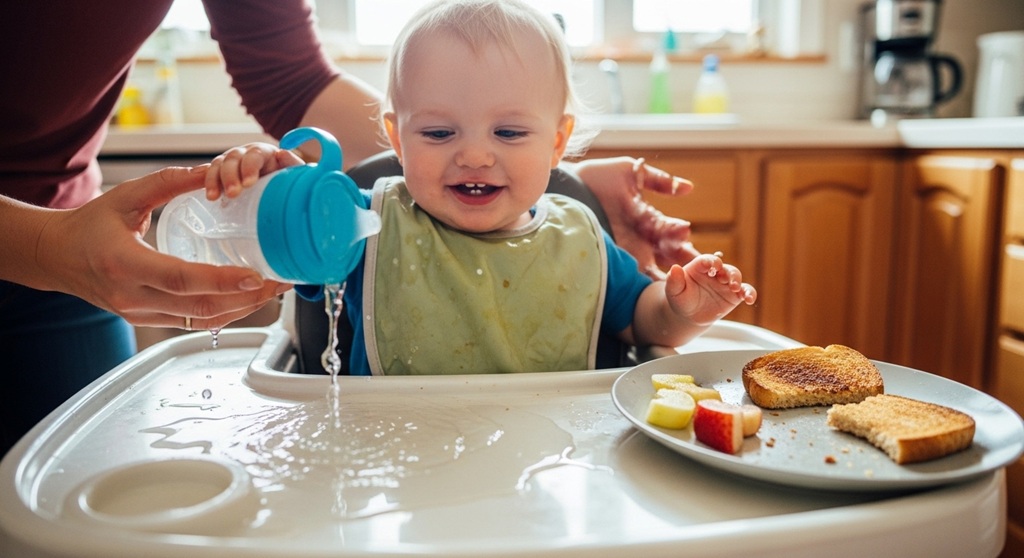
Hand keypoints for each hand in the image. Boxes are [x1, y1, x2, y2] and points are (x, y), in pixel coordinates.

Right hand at [35, 166, 290, 329]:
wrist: (55, 257)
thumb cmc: (88, 226)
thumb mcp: (123, 196)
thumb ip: (167, 184)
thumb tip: (210, 170)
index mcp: (123, 263)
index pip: (180, 278)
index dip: (221, 280)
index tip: (255, 276)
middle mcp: (132, 297)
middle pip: (199, 307)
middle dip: (246, 298)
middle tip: (278, 281)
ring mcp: (139, 314)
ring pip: (201, 321)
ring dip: (241, 309)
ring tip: (271, 290)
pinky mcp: (147, 320)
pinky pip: (192, 322)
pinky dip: (224, 313)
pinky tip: (246, 299)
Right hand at [206, 142, 304, 199]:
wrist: (276, 195)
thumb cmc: (285, 182)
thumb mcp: (293, 174)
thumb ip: (292, 164)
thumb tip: (282, 153)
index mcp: (263, 152)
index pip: (254, 155)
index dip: (250, 167)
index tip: (249, 183)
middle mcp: (244, 154)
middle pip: (233, 158)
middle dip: (231, 176)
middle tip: (233, 194)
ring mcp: (231, 163)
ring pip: (219, 165)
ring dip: (215, 180)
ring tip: (214, 197)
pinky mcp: (221, 175)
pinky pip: (210, 175)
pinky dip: (207, 183)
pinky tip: (208, 196)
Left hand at [572, 156, 701, 278]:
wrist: (565, 189)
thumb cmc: (596, 178)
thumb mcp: (629, 172)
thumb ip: (658, 180)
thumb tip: (689, 188)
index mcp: (648, 220)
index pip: (671, 231)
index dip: (679, 234)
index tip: (687, 235)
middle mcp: (640, 240)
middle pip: (666, 255)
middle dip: (680, 262)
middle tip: (693, 268)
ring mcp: (626, 253)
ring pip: (652, 269)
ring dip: (665, 277)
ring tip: (676, 285)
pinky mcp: (610, 263)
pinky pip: (628, 277)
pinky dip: (640, 285)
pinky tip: (650, 293)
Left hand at [665, 253, 756, 326]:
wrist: (689, 314)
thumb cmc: (680, 299)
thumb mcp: (674, 291)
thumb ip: (674, 281)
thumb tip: (675, 268)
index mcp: (699, 267)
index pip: (706, 260)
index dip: (710, 262)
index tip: (712, 266)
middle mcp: (715, 272)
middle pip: (724, 267)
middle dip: (726, 272)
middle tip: (725, 279)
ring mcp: (726, 282)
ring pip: (736, 276)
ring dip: (737, 280)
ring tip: (735, 288)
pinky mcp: (735, 294)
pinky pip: (745, 291)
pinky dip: (750, 293)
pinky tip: (750, 299)